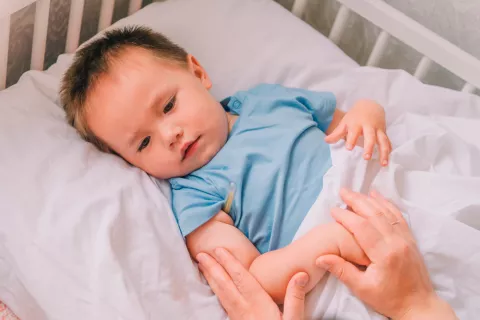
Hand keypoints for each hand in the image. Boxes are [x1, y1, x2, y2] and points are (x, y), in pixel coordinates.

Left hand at [197, 248, 308, 319]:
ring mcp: (238, 317)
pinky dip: (216, 291)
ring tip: (201, 265)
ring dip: (211, 278)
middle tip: (200, 254)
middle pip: (225, 285)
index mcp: (258, 304)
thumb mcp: (295, 319)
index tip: (219, 250)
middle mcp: (244, 309)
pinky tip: (214, 287)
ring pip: (221, 294)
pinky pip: (223, 303)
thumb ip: (295, 297)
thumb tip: (300, 274)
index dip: (230, 263)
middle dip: (213, 268)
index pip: (241, 279)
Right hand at [316, 189, 456, 319]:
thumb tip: (320, 258)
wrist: (419, 306)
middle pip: (374, 214)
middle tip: (342, 191)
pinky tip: (377, 196)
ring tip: (355, 192)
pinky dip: (387, 204)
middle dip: (357, 200)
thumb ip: (341, 270)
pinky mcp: (410, 239)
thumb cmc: (389, 300)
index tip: (333, 209)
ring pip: (387, 212)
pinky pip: (398, 216)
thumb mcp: (362, 289)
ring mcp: (406, 239)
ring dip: (370, 200)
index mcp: (384, 254)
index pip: (362, 227)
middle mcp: (397, 242)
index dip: (346, 216)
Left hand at [325, 100, 390, 165]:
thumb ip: (336, 133)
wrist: (370, 105)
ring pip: (382, 140)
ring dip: (383, 152)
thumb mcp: (345, 123)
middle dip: (369, 146)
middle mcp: (369, 127)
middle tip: (366, 157)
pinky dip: (389, 150)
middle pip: (370, 136)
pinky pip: (388, 142)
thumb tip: (326, 141)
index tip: (349, 148)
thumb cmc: (355, 117)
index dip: (352, 139)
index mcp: (357, 124)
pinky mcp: (384, 132)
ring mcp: (378, 130)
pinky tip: (388, 160)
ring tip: (383, 163)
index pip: (354, 132)